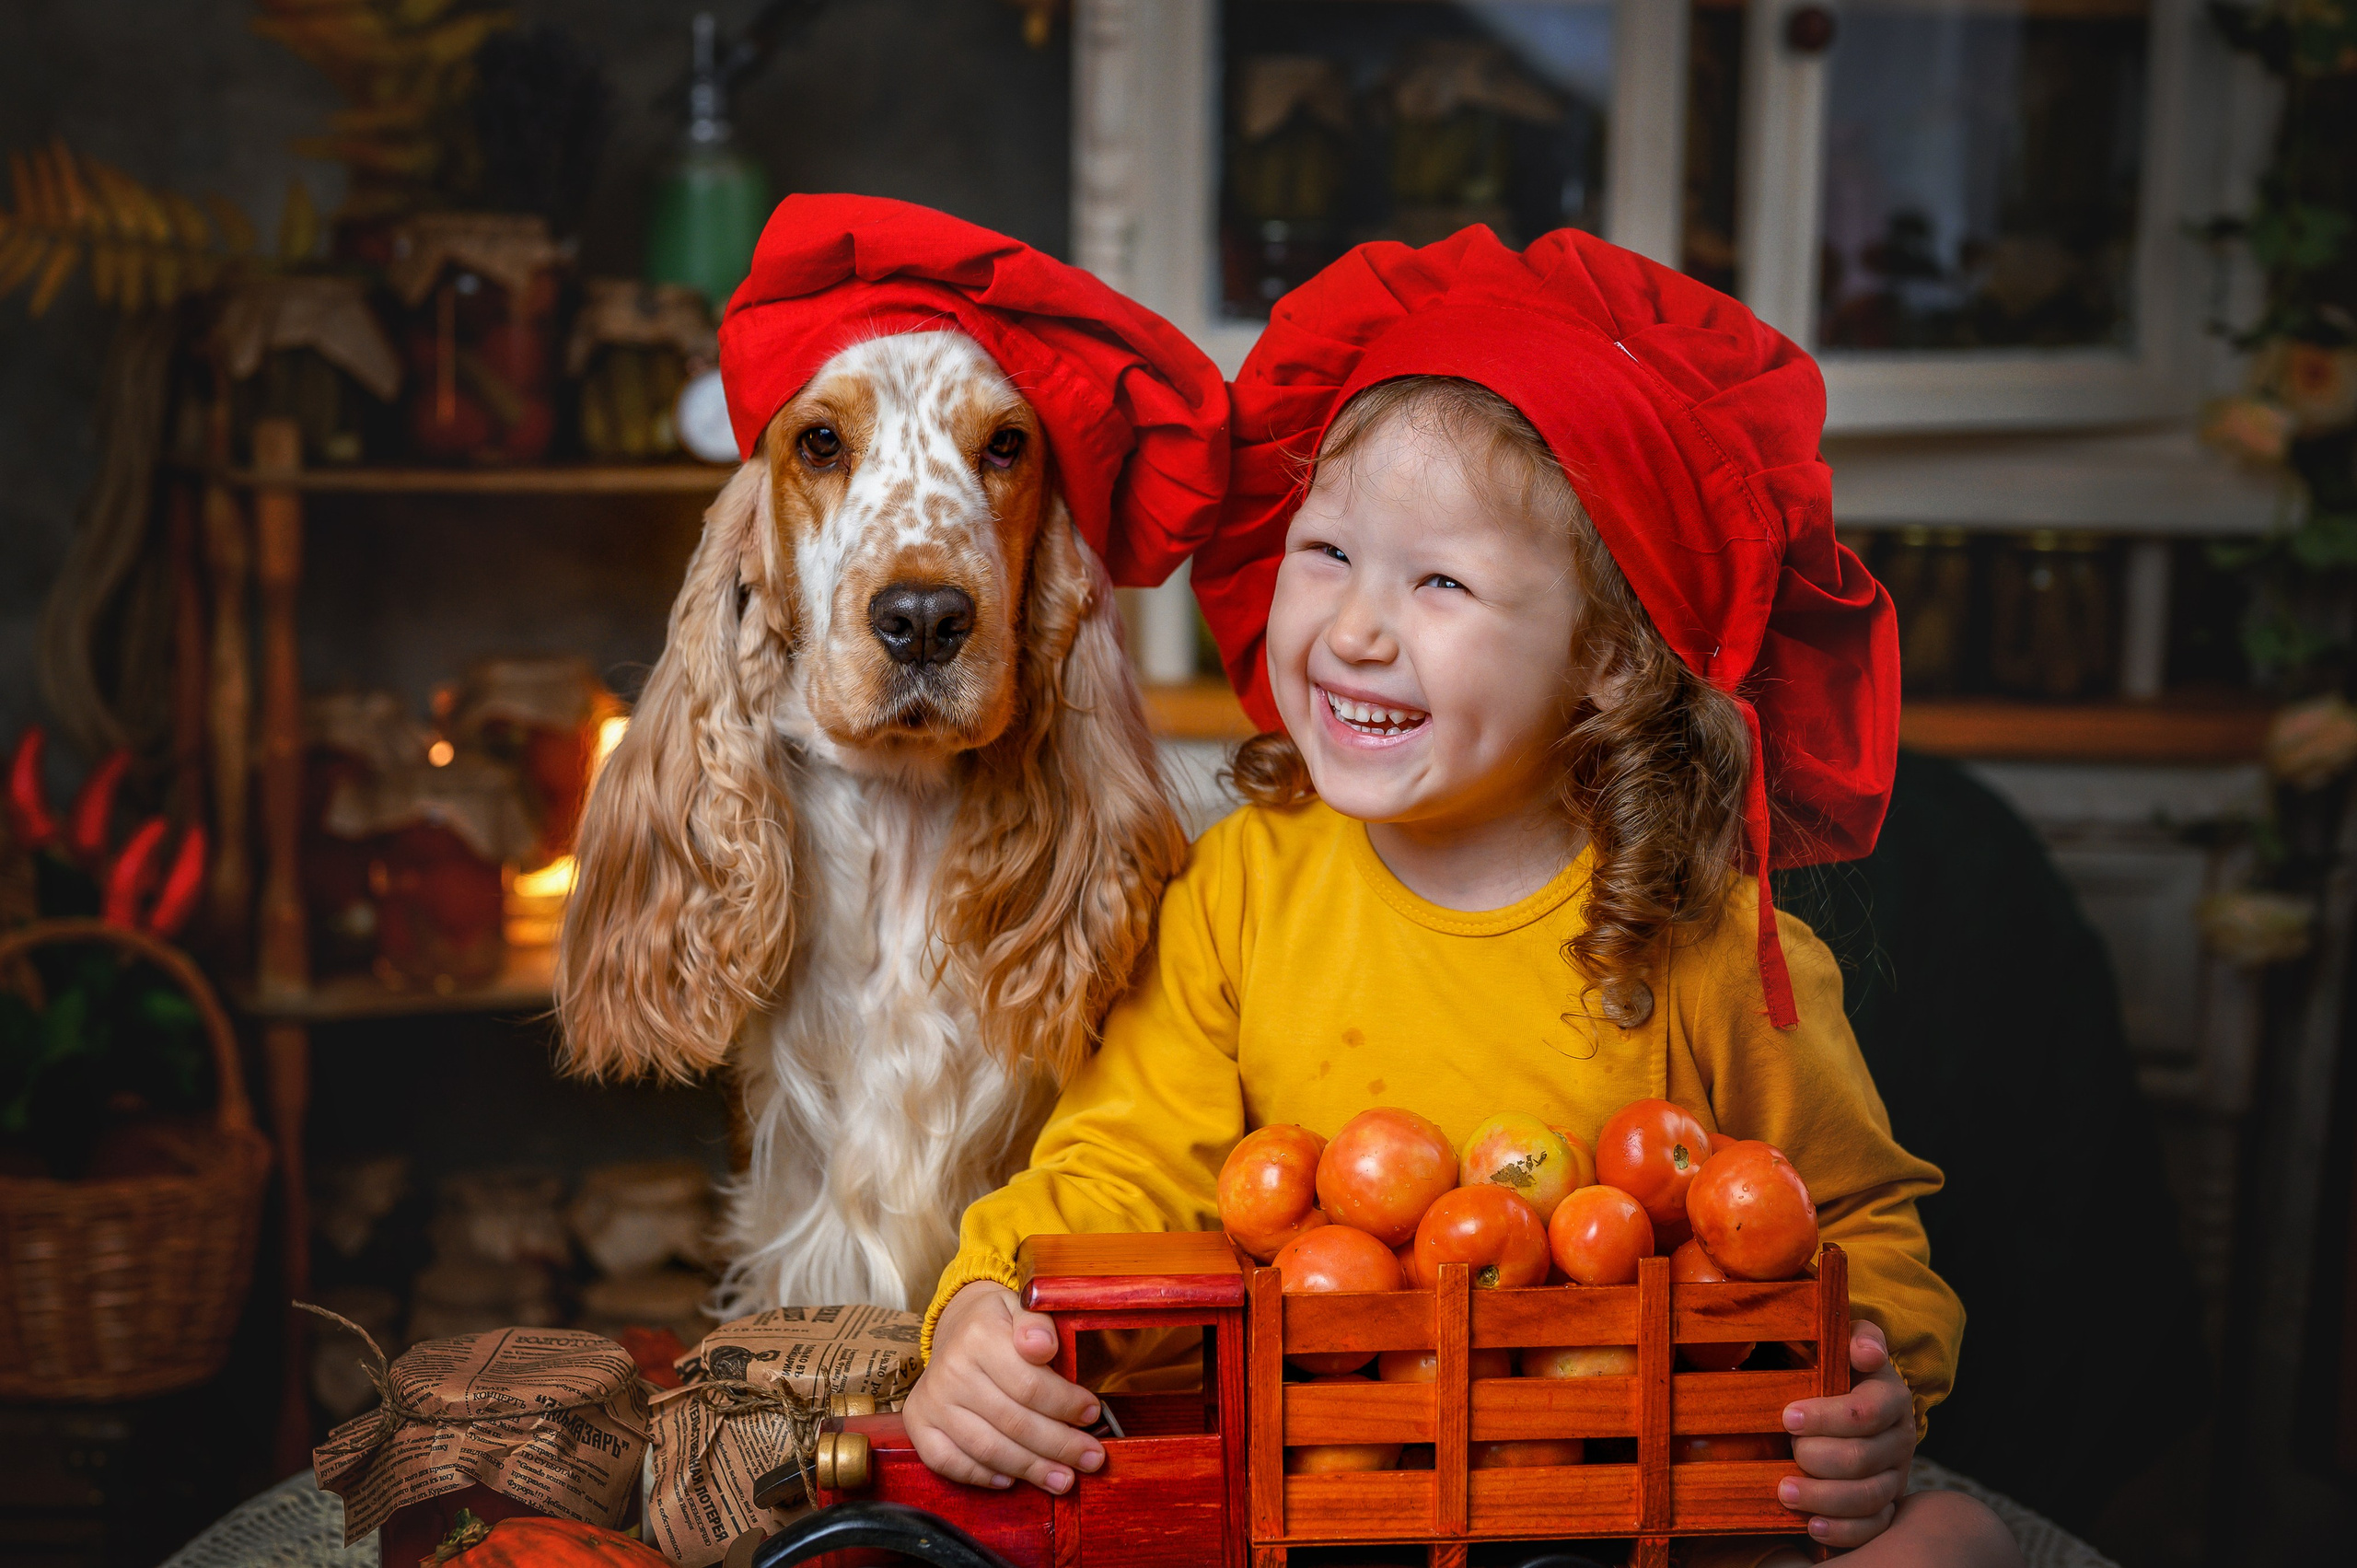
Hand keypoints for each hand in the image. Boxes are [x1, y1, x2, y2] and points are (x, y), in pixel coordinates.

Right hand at [902, 1283, 1105, 1493]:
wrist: (956, 1325)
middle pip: (1014, 1422)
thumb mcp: (1023, 1306)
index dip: (1066, 1405)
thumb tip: (1042, 1346)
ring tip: (1063, 1478)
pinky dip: (983, 1476)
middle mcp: (950, 1370)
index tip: (1093, 1414)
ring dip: (1031, 1469)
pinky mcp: (918, 1424)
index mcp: (979, 1336)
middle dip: (1059, 1445)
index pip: (1030, 1384)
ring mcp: (931, 1401)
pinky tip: (1012, 1480)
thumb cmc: (1000, 1322)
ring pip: (988, 1449)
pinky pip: (949, 1463)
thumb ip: (1038, 1322)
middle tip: (1091, 1458)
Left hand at [1776, 1320, 1913, 1548]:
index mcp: (1891, 1398)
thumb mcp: (1847, 1340)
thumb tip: (1868, 1353)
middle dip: (1819, 1457)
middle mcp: (1899, 1440)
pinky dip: (1843, 1531)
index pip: (1866, 1412)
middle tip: (1787, 1450)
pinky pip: (1872, 1527)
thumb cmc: (1839, 1366)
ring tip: (1785, 1491)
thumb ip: (1860, 1336)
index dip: (1826, 1417)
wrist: (1850, 1396)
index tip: (1787, 1416)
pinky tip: (1812, 1526)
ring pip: (1869, 1497)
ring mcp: (1894, 1476)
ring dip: (1824, 1498)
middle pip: (1863, 1458)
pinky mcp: (1884, 1505)